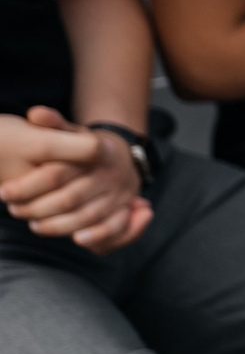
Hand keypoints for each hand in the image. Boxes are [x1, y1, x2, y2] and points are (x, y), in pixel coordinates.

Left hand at [0, 107, 151, 253]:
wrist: (120, 156)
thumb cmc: (85, 145)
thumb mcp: (71, 130)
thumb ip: (53, 122)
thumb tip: (35, 114)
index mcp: (96, 153)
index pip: (57, 174)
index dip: (28, 185)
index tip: (4, 192)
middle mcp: (110, 175)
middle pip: (70, 198)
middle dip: (38, 208)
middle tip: (14, 210)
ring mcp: (120, 194)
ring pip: (87, 216)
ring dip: (58, 225)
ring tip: (34, 225)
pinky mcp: (125, 210)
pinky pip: (114, 227)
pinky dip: (97, 236)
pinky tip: (76, 239)